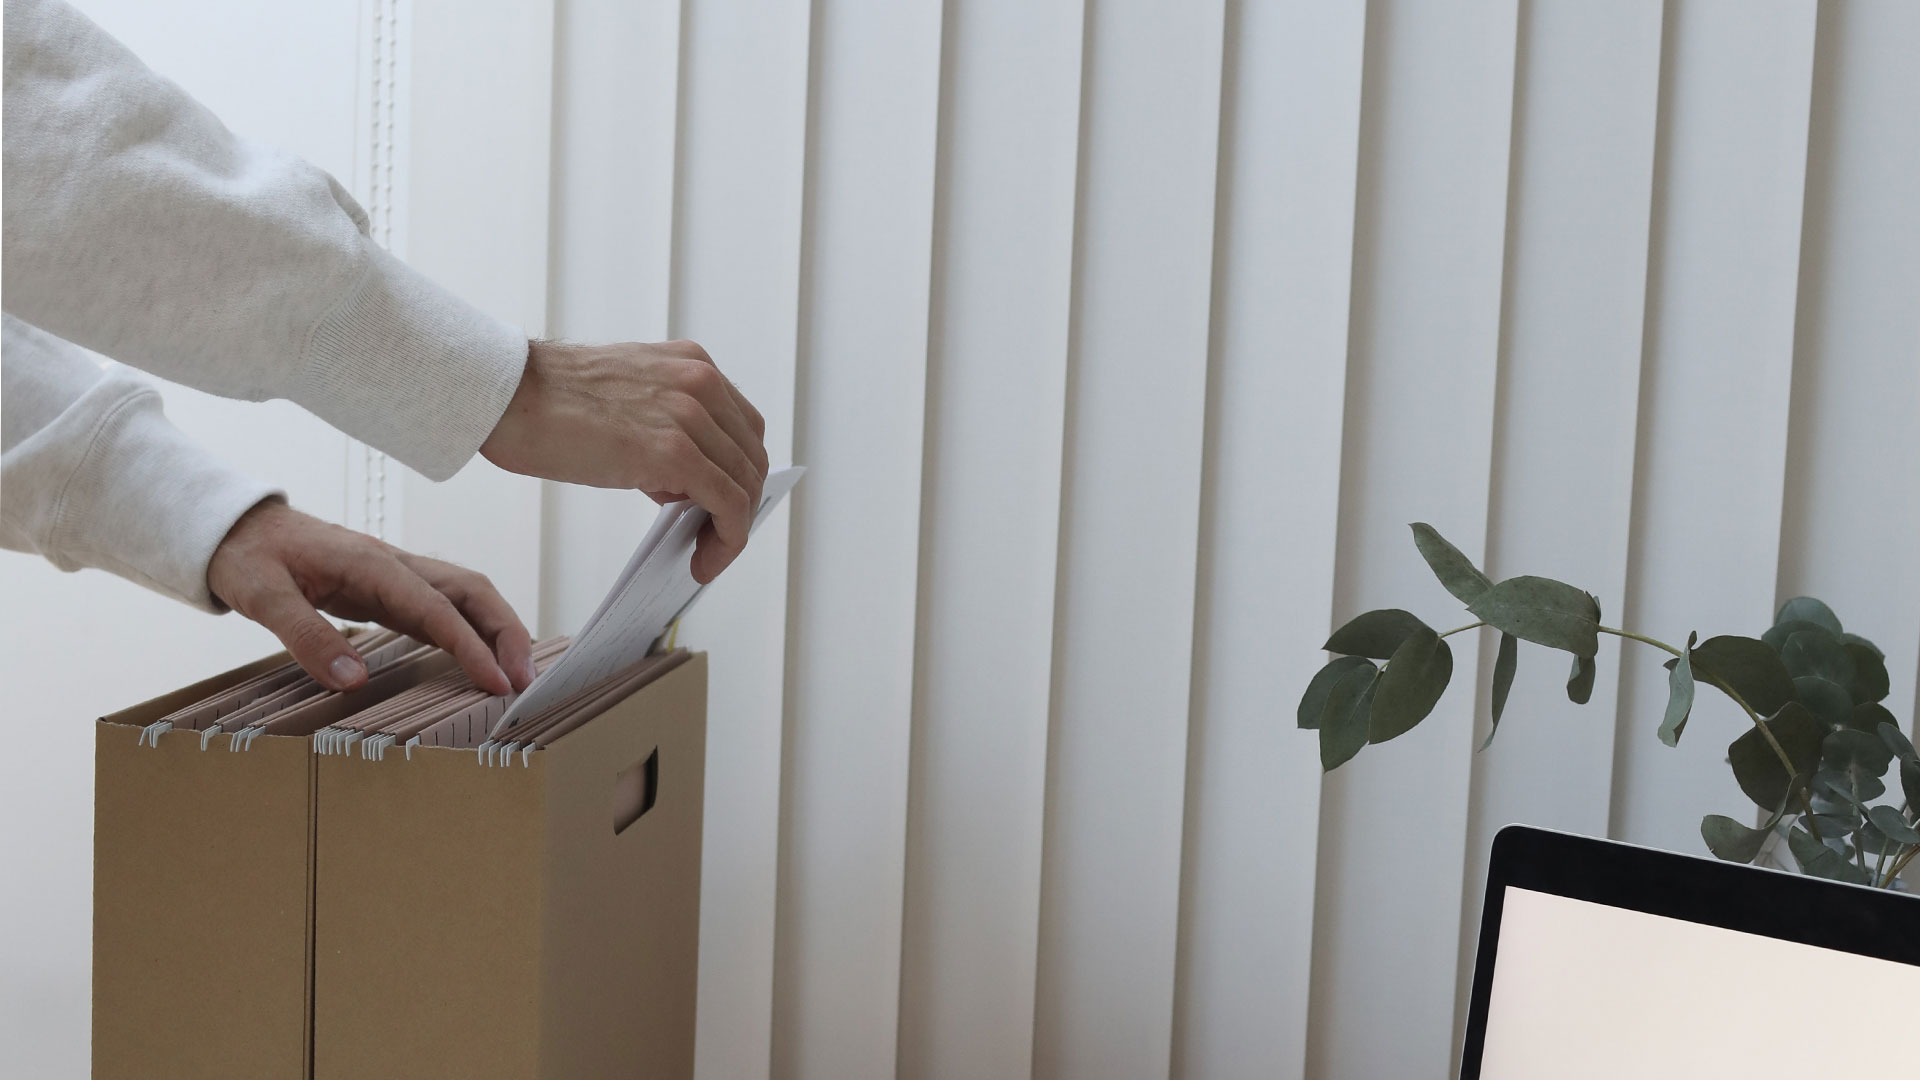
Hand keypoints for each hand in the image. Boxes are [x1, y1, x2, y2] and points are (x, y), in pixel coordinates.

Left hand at [206, 499, 533, 694]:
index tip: (497, 683)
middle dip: (507, 633)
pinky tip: (480, 661)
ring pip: (466, 596)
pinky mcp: (388, 590)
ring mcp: (395, 576)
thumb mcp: (262, 596)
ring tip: (515, 676)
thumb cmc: (246, 555)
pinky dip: (472, 632)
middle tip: (526, 682)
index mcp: (372, 564)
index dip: (473, 646)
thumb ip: (307, 636)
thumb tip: (354, 681)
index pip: (438, 607)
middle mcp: (395, 565)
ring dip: (497, 631)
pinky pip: (443, 608)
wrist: (234, 526)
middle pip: (473, 591)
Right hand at [479, 339, 768, 582]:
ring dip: (733, 531)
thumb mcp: (626, 402)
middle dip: (741, 506)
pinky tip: (701, 562)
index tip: (722, 507)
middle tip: (714, 539)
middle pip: (752, 457)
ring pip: (746, 485)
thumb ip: (664, 430)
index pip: (743, 428)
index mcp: (691, 364)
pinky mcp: (675, 451)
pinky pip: (728, 505)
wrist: (503, 394)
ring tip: (705, 556)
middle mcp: (700, 382)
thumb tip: (682, 486)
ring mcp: (690, 415)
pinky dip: (727, 541)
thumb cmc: (546, 404)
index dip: (740, 473)